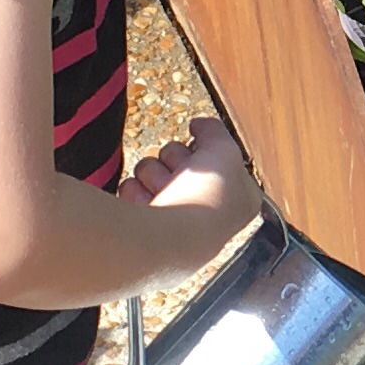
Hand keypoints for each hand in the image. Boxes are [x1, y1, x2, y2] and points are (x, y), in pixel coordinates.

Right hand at [131, 115, 262, 224]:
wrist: (169, 239)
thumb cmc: (206, 198)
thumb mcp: (224, 150)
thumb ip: (213, 130)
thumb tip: (198, 125)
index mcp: (234, 197)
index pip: (211, 156)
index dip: (202, 151)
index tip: (202, 155)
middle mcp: (202, 210)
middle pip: (177, 160)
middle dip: (174, 162)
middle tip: (182, 176)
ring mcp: (170, 218)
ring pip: (151, 170)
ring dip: (153, 175)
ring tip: (163, 192)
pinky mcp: (142, 225)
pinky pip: (131, 189)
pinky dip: (135, 193)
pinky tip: (146, 206)